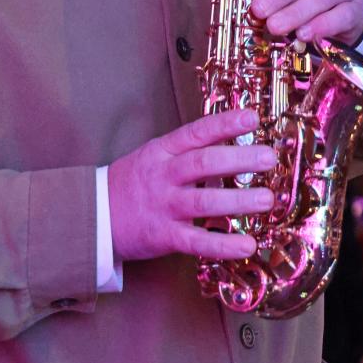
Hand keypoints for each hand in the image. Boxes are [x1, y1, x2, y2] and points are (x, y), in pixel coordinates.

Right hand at [108, 108, 275, 262]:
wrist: (94, 216)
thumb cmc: (133, 183)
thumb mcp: (154, 156)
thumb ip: (189, 151)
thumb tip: (235, 144)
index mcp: (162, 152)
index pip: (196, 133)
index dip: (224, 124)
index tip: (252, 118)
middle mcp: (163, 176)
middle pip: (203, 164)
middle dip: (238, 159)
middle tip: (268, 157)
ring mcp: (163, 206)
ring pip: (203, 202)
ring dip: (237, 201)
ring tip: (266, 199)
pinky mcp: (164, 236)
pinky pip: (196, 241)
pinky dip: (223, 245)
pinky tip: (247, 245)